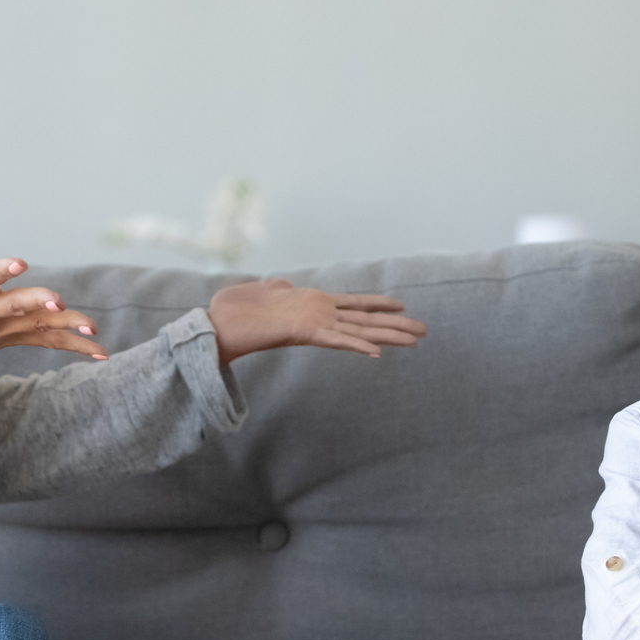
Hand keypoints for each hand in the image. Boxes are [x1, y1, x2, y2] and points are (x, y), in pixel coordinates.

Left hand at [206, 278, 426, 366]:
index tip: (402, 306)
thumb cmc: (234, 311)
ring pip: (358, 332)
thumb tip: (283, 285)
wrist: (214, 326)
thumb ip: (278, 289)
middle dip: (395, 327)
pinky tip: (377, 354)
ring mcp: (313, 325)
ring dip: (388, 337)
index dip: (377, 306)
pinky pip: (335, 340)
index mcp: (313, 306)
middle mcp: (319, 317)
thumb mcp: (263, 292)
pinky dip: (355, 346)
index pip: (352, 305)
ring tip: (415, 341)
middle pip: (365, 321)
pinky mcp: (302, 333)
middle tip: (425, 332)